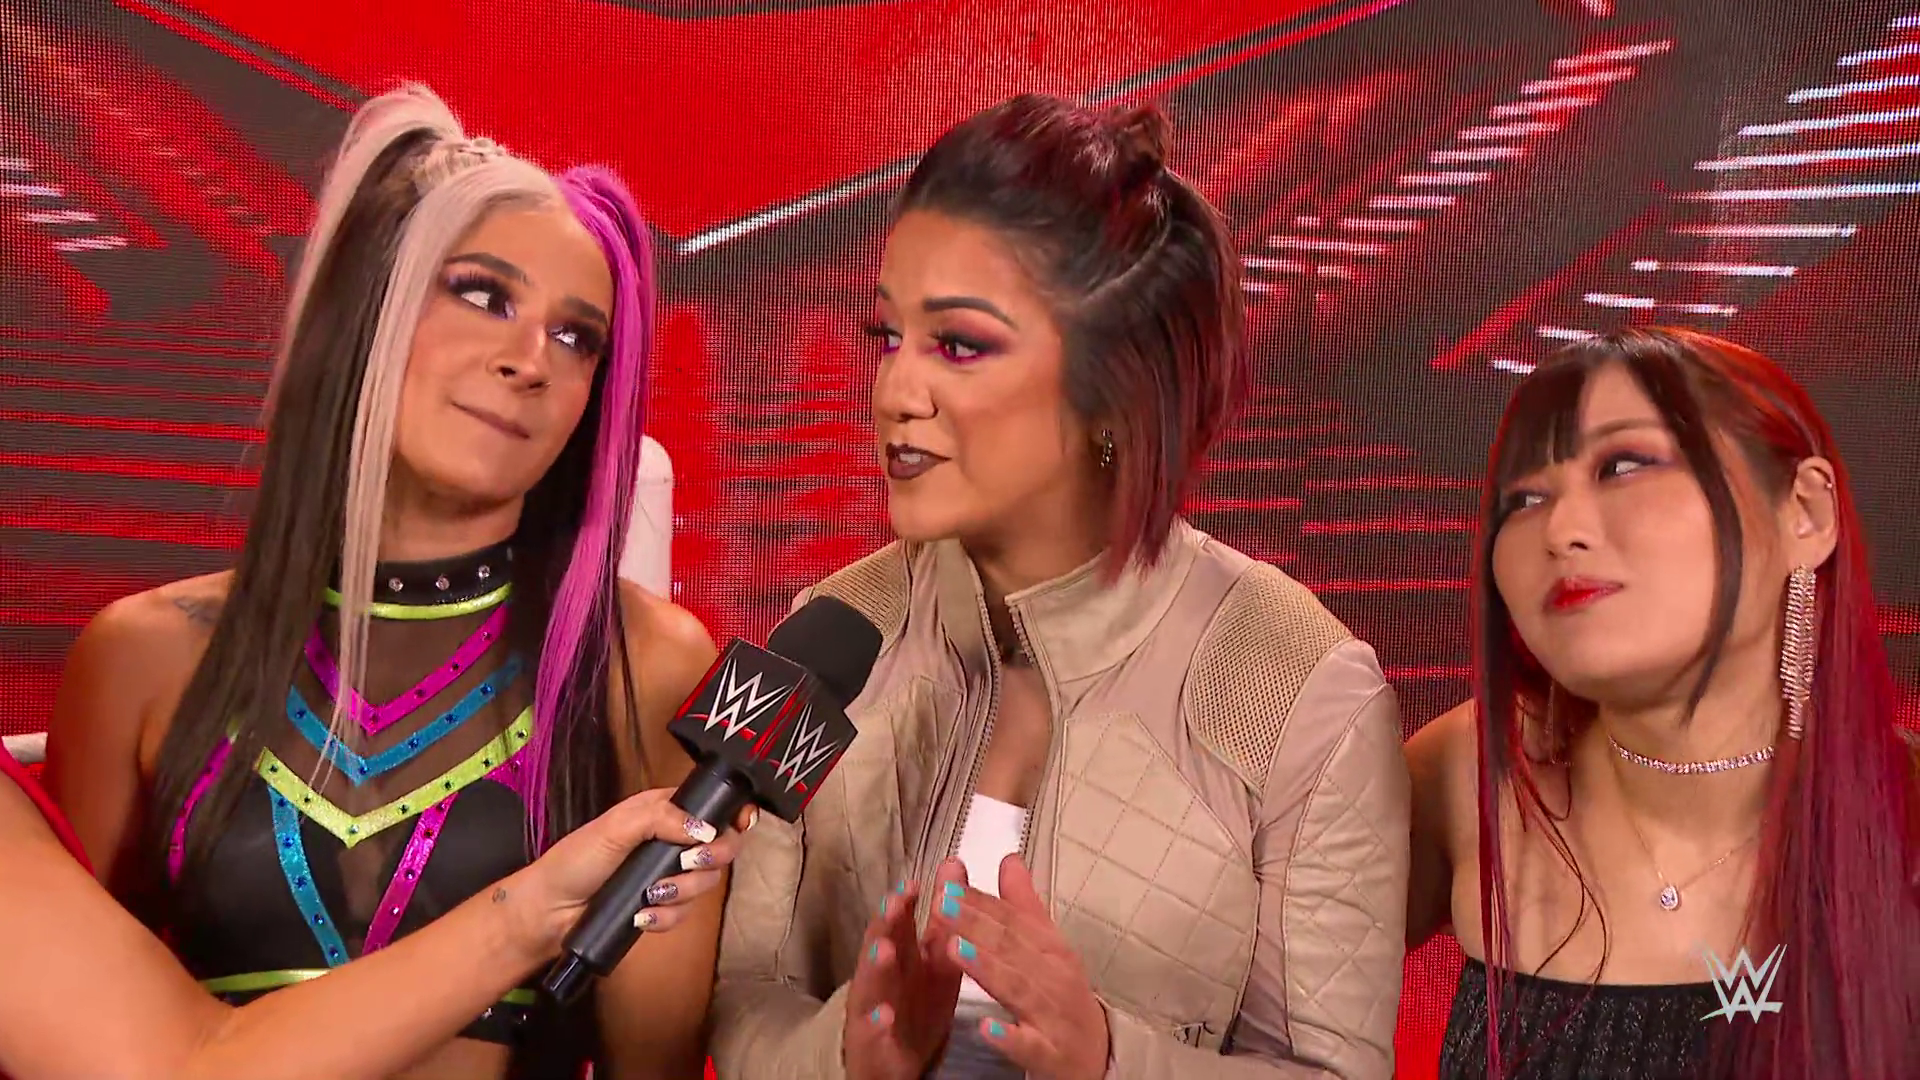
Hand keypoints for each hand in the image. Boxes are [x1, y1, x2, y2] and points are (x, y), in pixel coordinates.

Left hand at [502, 789, 757, 953]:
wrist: (549, 911)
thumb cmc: (574, 861)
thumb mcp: (614, 828)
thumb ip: (660, 818)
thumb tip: (703, 828)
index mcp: (663, 811)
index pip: (712, 806)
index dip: (733, 814)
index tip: (743, 823)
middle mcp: (672, 841)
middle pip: (721, 847)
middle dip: (712, 857)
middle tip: (690, 862)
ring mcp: (668, 875)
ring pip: (706, 884)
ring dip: (682, 892)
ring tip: (650, 894)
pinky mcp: (662, 907)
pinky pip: (684, 914)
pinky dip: (666, 917)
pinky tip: (642, 916)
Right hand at [843, 865, 965, 1079]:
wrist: (896, 1063)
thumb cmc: (917, 1005)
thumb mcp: (936, 962)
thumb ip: (944, 919)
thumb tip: (954, 865)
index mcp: (901, 958)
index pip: (898, 924)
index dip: (903, 902)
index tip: (913, 882)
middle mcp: (882, 981)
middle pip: (879, 947)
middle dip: (885, 926)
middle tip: (894, 905)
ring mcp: (872, 1013)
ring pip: (870, 988)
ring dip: (876, 969)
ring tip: (885, 950)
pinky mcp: (872, 1048)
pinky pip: (872, 1038)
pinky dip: (876, 1027)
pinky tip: (884, 1017)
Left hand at [933, 854, 1109, 1079]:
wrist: (1099, 1056)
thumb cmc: (1065, 995)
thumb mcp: (1049, 948)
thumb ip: (1024, 905)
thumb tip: (1009, 859)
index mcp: (1052, 950)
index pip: (1014, 921)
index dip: (981, 903)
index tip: (948, 886)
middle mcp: (1054, 978)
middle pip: (1012, 949)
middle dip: (976, 926)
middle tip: (942, 906)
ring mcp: (1053, 1018)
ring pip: (1019, 991)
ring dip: (989, 970)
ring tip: (957, 951)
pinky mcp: (1051, 1055)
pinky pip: (1030, 1046)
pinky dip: (1009, 1038)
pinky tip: (986, 1028)